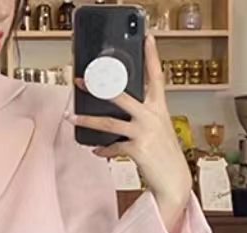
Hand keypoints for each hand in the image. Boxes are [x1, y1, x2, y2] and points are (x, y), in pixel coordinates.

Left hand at [68, 35, 192, 231]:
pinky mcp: (137, 149)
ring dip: (87, 121)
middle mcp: (153, 116)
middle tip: (81, 80)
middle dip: (98, 87)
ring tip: (71, 118)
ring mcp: (145, 132)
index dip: (152, 56)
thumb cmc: (163, 154)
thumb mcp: (157, 129)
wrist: (174, 180)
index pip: (156, 76)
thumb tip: (116, 115)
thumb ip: (141, 118)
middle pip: (121, 96)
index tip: (147, 38)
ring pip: (108, 122)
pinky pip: (112, 147)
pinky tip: (96, 151)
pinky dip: (103, 150)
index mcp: (160, 108)